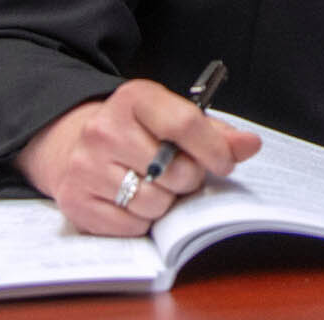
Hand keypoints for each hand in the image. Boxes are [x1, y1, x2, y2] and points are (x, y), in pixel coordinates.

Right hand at [15, 79, 260, 234]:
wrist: (73, 144)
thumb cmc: (136, 132)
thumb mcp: (172, 118)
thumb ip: (216, 133)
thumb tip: (250, 145)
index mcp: (134, 98)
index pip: (185, 123)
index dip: (214, 150)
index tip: (224, 164)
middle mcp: (104, 128)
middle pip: (174, 171)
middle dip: (187, 179)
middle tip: (178, 174)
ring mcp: (85, 165)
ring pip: (153, 203)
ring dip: (164, 202)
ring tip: (154, 187)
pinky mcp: (75, 199)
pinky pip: (130, 226)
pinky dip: (140, 221)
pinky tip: (132, 201)